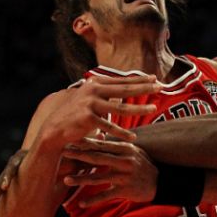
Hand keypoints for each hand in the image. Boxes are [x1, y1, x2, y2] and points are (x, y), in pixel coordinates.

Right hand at [41, 75, 159, 143]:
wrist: (55, 128)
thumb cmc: (76, 115)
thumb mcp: (91, 99)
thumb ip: (107, 94)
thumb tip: (126, 91)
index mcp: (94, 83)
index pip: (122, 81)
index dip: (139, 80)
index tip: (155, 78)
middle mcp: (92, 90)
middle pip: (124, 89)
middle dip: (144, 88)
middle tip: (160, 86)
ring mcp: (90, 103)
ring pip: (120, 108)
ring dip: (139, 109)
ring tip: (154, 108)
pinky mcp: (87, 118)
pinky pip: (110, 127)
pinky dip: (122, 133)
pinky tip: (133, 138)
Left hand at [61, 138, 158, 207]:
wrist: (160, 182)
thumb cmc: (143, 166)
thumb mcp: (133, 151)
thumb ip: (117, 145)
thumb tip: (99, 137)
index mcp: (124, 149)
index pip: (101, 144)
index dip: (85, 143)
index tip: (70, 140)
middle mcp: (124, 160)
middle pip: (97, 158)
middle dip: (79, 156)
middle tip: (63, 154)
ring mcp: (124, 176)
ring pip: (98, 178)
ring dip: (81, 179)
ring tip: (66, 180)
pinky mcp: (126, 190)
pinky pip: (106, 195)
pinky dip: (93, 200)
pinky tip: (82, 203)